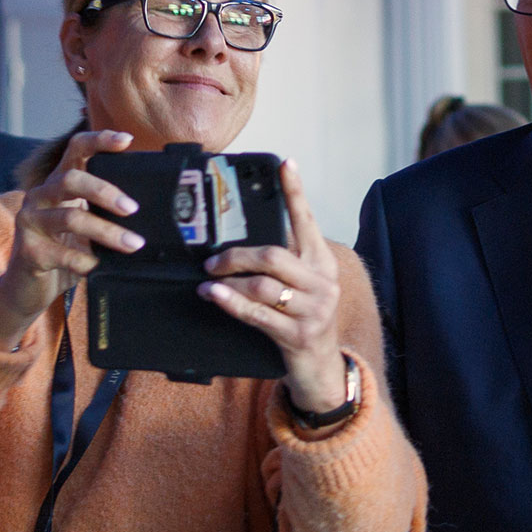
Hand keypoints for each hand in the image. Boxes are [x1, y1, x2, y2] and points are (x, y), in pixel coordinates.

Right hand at [0, 130, 142, 349]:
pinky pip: (61, 254)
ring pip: (70, 218)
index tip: (126, 140)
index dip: (99, 141)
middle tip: (132, 209)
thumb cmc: (62, 254)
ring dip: (107, 232)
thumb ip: (103, 214)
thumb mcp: (84, 228)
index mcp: (57, 185)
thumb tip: (145, 212)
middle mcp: (40, 197)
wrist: (25, 290)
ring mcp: (30, 223)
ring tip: (133, 244)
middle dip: (106, 192)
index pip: (75, 151)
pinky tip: (98, 266)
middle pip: (71, 180)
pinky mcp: (29, 252)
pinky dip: (85, 260)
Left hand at [198, 159, 346, 413]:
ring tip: (208, 280)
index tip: (285, 164)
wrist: (321, 367)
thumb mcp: (302, 286)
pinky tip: (213, 296)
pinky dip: (230, 302)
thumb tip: (242, 242)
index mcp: (322, 262)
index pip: (307, 221)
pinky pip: (257, 314)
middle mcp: (322, 282)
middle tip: (212, 260)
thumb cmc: (303, 319)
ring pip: (263, 285)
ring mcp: (312, 310)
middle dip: (237, 255)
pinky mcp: (297, 335)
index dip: (295, 192)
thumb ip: (283, 263)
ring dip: (229, 282)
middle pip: (274, 255)